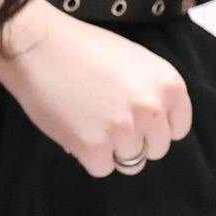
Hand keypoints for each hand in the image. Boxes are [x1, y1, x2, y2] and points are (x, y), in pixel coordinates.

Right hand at [0, 2, 192, 176]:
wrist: (36, 46)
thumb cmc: (81, 48)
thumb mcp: (134, 61)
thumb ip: (152, 92)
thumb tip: (156, 127)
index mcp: (169, 84)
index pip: (178, 128)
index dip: (156, 127)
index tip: (137, 120)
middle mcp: (152, 109)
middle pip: (156, 149)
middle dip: (134, 141)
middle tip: (107, 120)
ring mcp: (124, 130)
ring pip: (130, 162)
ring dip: (110, 149)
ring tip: (88, 120)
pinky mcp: (94, 147)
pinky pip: (101, 169)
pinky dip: (87, 156)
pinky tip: (74, 129)